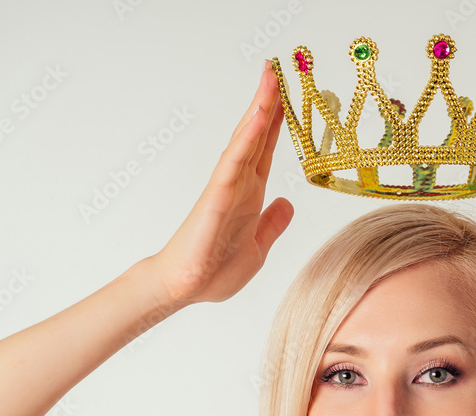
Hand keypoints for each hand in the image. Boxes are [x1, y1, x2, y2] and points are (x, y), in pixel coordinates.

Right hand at [150, 60, 292, 305]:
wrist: (186, 288)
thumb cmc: (214, 271)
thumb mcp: (258, 246)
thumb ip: (272, 223)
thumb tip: (287, 204)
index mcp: (250, 193)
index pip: (266, 148)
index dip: (278, 121)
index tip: (289, 93)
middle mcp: (240, 183)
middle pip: (257, 134)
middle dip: (268, 101)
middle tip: (278, 67)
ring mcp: (228, 186)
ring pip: (246, 138)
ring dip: (259, 107)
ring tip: (271, 77)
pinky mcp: (218, 196)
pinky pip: (235, 161)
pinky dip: (248, 136)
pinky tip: (260, 115)